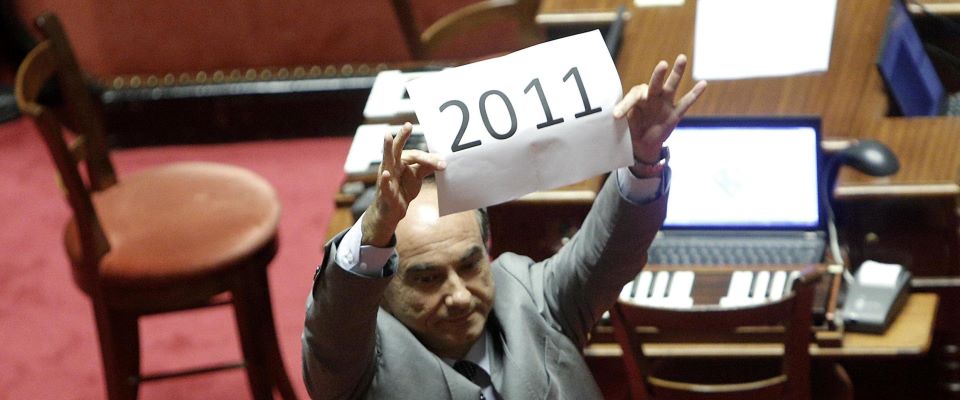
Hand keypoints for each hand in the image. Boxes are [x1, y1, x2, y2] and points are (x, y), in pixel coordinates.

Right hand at [361, 123, 445, 246]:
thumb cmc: (402, 190)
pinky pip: (384, 185)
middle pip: (397, 149)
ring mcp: (386, 178)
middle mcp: (391, 166)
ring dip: (387, 149)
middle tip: (408, 125)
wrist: (392, 212)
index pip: (415, 155)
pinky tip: (385, 173)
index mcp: (399, 161)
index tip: (442, 163)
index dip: (429, 159)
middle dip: (401, 137)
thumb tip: (441, 159)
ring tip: (387, 137)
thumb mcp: (416, 177)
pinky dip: (384, 179)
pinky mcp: (384, 192)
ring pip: (387, 161)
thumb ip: (425, 167)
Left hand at [613, 54, 706, 169]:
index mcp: (637, 98)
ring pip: (672, 86)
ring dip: (677, 73)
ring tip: (682, 58)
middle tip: (662, 65)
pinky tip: (703, 83)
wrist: (642, 144)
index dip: (625, 105)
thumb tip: (616, 115)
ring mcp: (665, 104)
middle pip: (655, 83)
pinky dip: (695, 94)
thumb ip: (624, 118)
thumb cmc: (631, 130)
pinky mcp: (675, 114)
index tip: (617, 116)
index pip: (634, 96)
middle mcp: (652, 97)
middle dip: (658, 75)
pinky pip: (686, 103)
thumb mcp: (624, 126)